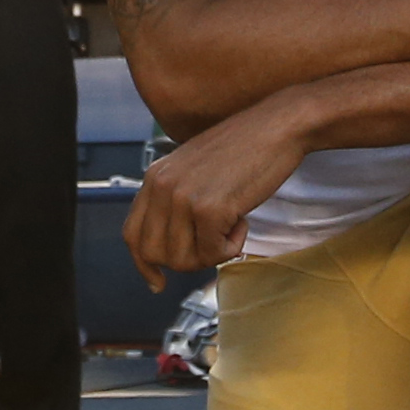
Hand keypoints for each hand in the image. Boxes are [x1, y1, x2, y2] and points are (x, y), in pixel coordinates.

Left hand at [128, 105, 303, 273]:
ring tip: (231, 224)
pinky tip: (243, 220)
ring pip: (183, 260)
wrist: (277, 127)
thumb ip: (174, 201)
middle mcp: (162, 187)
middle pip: (156, 254)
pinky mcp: (209, 208)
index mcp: (154, 177)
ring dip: (212, 253)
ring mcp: (183, 198)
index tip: (158, 282)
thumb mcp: (192, 170)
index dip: (144, 264)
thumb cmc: (244, 149)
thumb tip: (169, 248)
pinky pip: (214, 254)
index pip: (132, 235)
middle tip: (214, 243)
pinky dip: (232, 247)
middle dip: (187, 261)